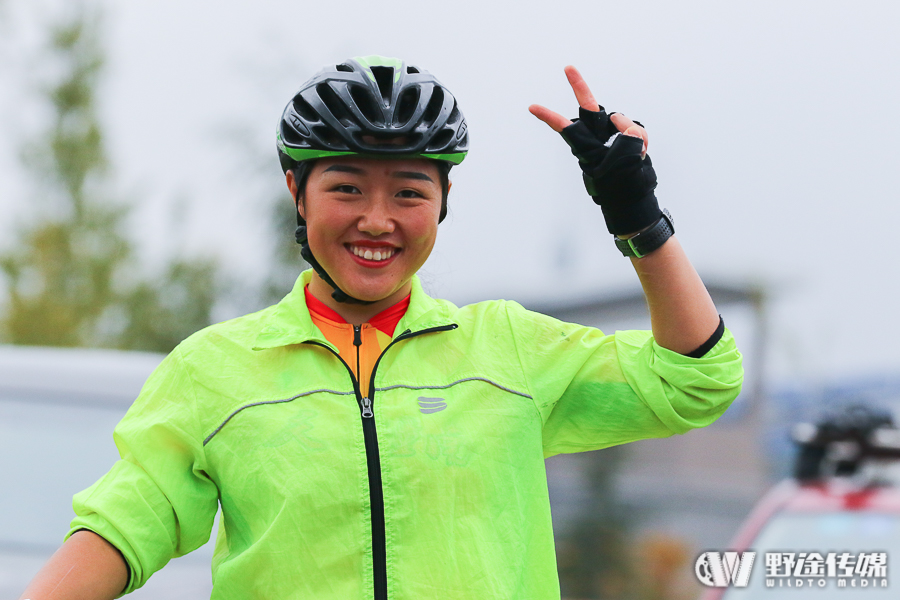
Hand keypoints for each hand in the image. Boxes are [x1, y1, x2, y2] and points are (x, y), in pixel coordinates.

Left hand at [528, 65, 659, 235]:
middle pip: (589, 106)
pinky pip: (637, 130)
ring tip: (636, 154)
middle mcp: (596, 136)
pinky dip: (642, 140)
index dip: (549, 117)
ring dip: (635, 136)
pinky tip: (642, 153)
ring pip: (623, 122)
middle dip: (579, 86)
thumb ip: (629, 136)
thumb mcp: (625, 160)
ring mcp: (611, 135)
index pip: (565, 128)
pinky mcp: (627, 136)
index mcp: (586, 146)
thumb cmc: (623, 183)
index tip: (532, 107)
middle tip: (567, 68)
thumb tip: (628, 124)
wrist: (635, 196)